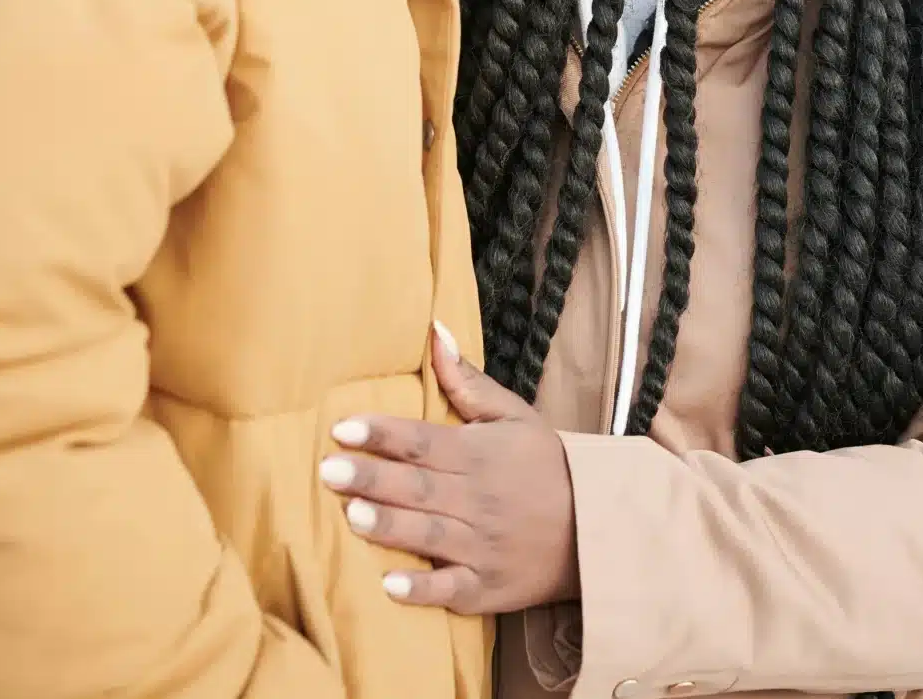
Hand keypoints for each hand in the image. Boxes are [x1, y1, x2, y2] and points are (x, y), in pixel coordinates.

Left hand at [320, 322, 578, 613]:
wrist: (594, 528)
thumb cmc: (545, 466)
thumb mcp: (514, 415)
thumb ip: (467, 381)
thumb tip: (434, 332)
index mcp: (480, 454)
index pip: (424, 440)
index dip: (383, 433)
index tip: (343, 428)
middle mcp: (478, 499)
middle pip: (418, 486)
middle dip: (373, 477)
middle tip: (328, 470)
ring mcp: (482, 547)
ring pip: (430, 534)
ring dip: (391, 526)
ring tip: (352, 515)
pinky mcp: (486, 587)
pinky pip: (451, 590)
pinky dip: (423, 591)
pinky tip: (390, 586)